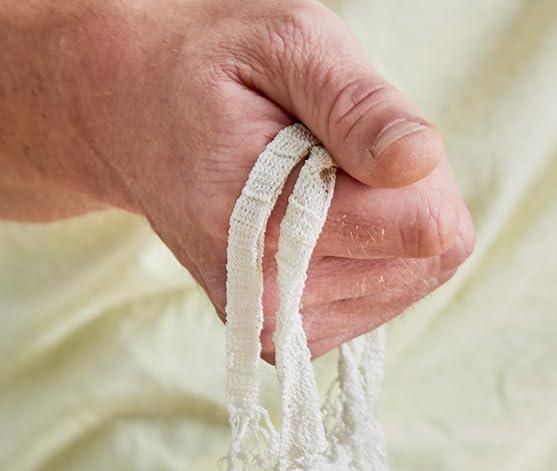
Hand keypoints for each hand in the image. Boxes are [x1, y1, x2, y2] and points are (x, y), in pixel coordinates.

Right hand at [69, 0, 473, 355]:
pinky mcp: (293, 341)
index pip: (428, 225)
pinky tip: (317, 221)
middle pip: (428, 255)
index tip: (351, 133)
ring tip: (314, 182)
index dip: (413, 169)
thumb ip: (357, 102)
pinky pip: (389, 299)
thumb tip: (422, 157)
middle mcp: (272, 297)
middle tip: (329, 152)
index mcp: (268, 219)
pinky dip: (371, 255)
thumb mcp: (285, 44)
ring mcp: (282, 330)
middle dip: (401, 194)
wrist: (129, 117)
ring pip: (414, 278)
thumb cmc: (214, 70)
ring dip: (386, 224)